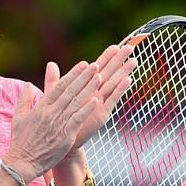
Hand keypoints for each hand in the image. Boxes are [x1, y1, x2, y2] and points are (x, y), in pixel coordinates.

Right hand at [4, 62, 101, 179]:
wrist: (21, 163)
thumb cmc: (21, 142)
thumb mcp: (19, 118)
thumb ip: (25, 100)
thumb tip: (27, 84)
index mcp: (41, 107)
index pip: (59, 86)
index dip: (72, 74)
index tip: (83, 64)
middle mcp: (50, 112)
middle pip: (69, 91)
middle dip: (83, 77)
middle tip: (95, 65)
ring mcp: (58, 123)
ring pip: (75, 102)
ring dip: (88, 89)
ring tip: (100, 77)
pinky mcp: (65, 135)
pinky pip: (77, 119)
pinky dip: (86, 109)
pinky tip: (96, 100)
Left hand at [49, 44, 137, 169]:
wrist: (60, 140)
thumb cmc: (57, 119)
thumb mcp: (54, 96)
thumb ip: (54, 80)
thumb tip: (51, 64)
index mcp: (85, 88)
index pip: (98, 68)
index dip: (107, 57)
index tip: (116, 46)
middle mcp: (95, 94)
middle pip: (109, 73)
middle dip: (120, 61)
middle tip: (130, 47)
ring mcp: (100, 104)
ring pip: (114, 84)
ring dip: (124, 72)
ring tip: (134, 61)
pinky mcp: (101, 114)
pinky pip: (112, 99)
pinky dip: (119, 90)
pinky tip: (128, 80)